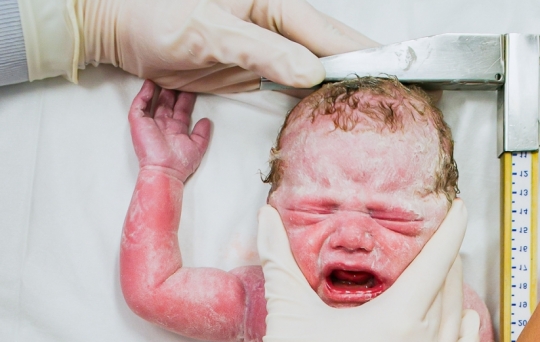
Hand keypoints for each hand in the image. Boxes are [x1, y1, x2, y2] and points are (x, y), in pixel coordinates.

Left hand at [81, 0, 376, 93]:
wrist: (123, 27)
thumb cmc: (158, 17)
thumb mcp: (211, 34)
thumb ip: (263, 54)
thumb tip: (313, 75)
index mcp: (271, 3)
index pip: (327, 32)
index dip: (362, 55)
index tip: (394, 76)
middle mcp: (276, 22)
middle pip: (330, 49)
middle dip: (363, 73)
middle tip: (401, 99)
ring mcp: (268, 47)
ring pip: (316, 70)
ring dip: (342, 91)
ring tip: (377, 113)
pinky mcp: (255, 69)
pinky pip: (294, 86)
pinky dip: (315, 101)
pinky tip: (333, 116)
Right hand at [128, 82, 210, 179]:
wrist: (165, 171)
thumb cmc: (180, 164)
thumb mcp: (197, 148)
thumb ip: (203, 134)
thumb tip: (207, 120)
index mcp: (177, 130)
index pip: (182, 109)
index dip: (186, 98)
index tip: (192, 87)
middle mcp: (164, 125)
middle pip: (168, 102)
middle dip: (174, 90)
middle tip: (179, 77)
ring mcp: (151, 123)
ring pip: (154, 100)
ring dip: (159, 88)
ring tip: (164, 75)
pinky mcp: (139, 123)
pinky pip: (140, 105)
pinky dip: (144, 94)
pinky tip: (150, 84)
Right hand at [178, 201, 479, 341]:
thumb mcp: (288, 312)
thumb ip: (278, 259)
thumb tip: (263, 217)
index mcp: (397, 319)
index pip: (436, 263)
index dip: (450, 231)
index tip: (460, 210)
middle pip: (449, 294)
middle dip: (448, 264)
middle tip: (442, 245)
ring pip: (458, 329)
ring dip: (457, 300)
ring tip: (453, 281)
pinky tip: (467, 328)